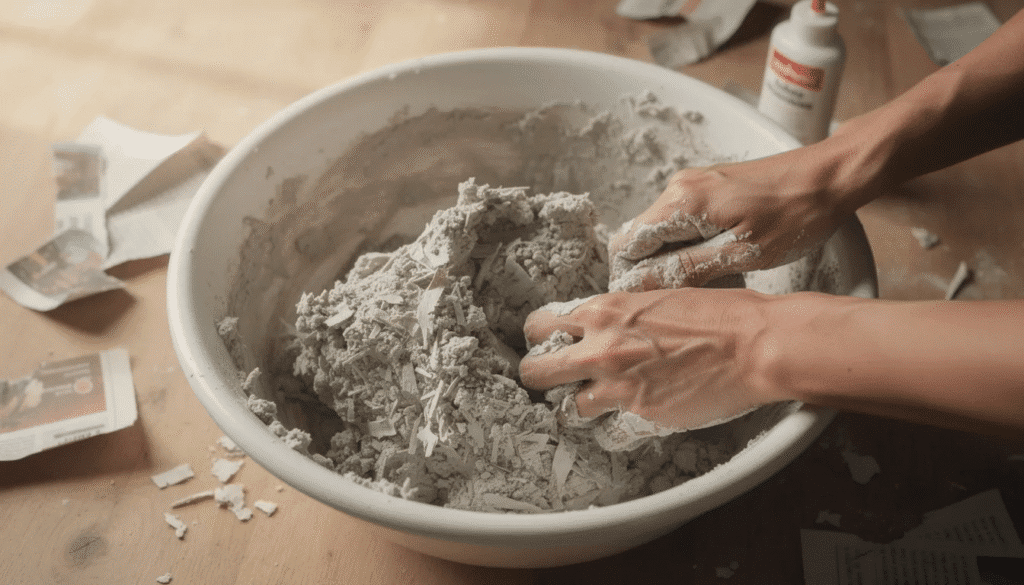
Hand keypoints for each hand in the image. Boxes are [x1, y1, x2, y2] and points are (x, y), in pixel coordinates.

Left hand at [518, 288, 771, 430]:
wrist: (756, 345)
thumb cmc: (719, 314)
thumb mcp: (657, 297)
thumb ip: (621, 315)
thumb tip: (604, 325)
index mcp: (604, 311)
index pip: (541, 325)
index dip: (543, 337)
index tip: (551, 343)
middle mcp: (601, 349)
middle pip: (536, 372)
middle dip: (542, 376)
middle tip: (558, 379)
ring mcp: (619, 386)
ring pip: (569, 409)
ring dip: (583, 406)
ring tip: (602, 401)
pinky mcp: (642, 416)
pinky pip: (611, 432)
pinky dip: (618, 428)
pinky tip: (634, 416)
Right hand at [609, 152, 850, 290]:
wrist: (832, 176)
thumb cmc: (797, 214)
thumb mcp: (740, 254)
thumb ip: (684, 270)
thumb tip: (639, 286)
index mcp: (681, 201)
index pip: (627, 245)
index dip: (630, 278)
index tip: (649, 303)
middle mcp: (679, 187)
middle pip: (641, 239)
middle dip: (652, 271)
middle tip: (686, 298)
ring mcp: (694, 184)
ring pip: (662, 233)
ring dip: (674, 260)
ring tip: (710, 280)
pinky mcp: (709, 187)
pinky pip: (682, 222)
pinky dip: (690, 246)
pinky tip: (719, 260)